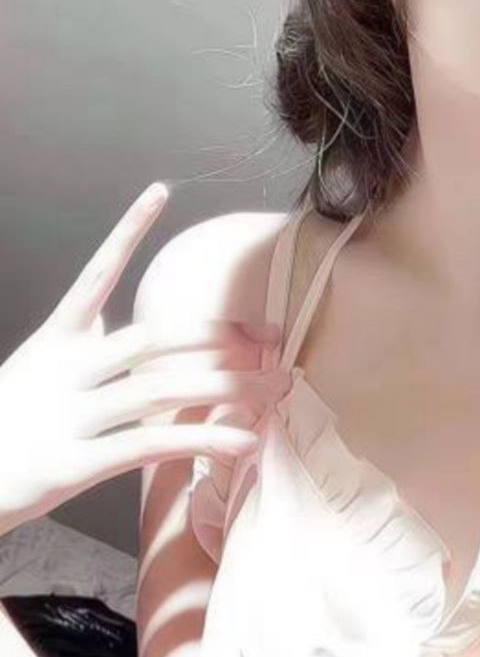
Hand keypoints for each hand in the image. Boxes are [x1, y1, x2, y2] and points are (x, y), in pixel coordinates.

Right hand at [0, 182, 290, 538]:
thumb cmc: (7, 427)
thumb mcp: (39, 373)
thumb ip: (84, 346)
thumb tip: (123, 323)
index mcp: (54, 342)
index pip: (97, 273)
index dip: (127, 230)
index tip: (158, 192)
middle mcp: (63, 370)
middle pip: (153, 338)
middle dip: (221, 338)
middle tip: (273, 340)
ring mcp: (66, 415)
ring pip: (162, 388)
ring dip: (228, 388)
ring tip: (276, 390)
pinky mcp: (72, 465)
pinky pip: (151, 445)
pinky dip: (203, 441)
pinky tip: (242, 442)